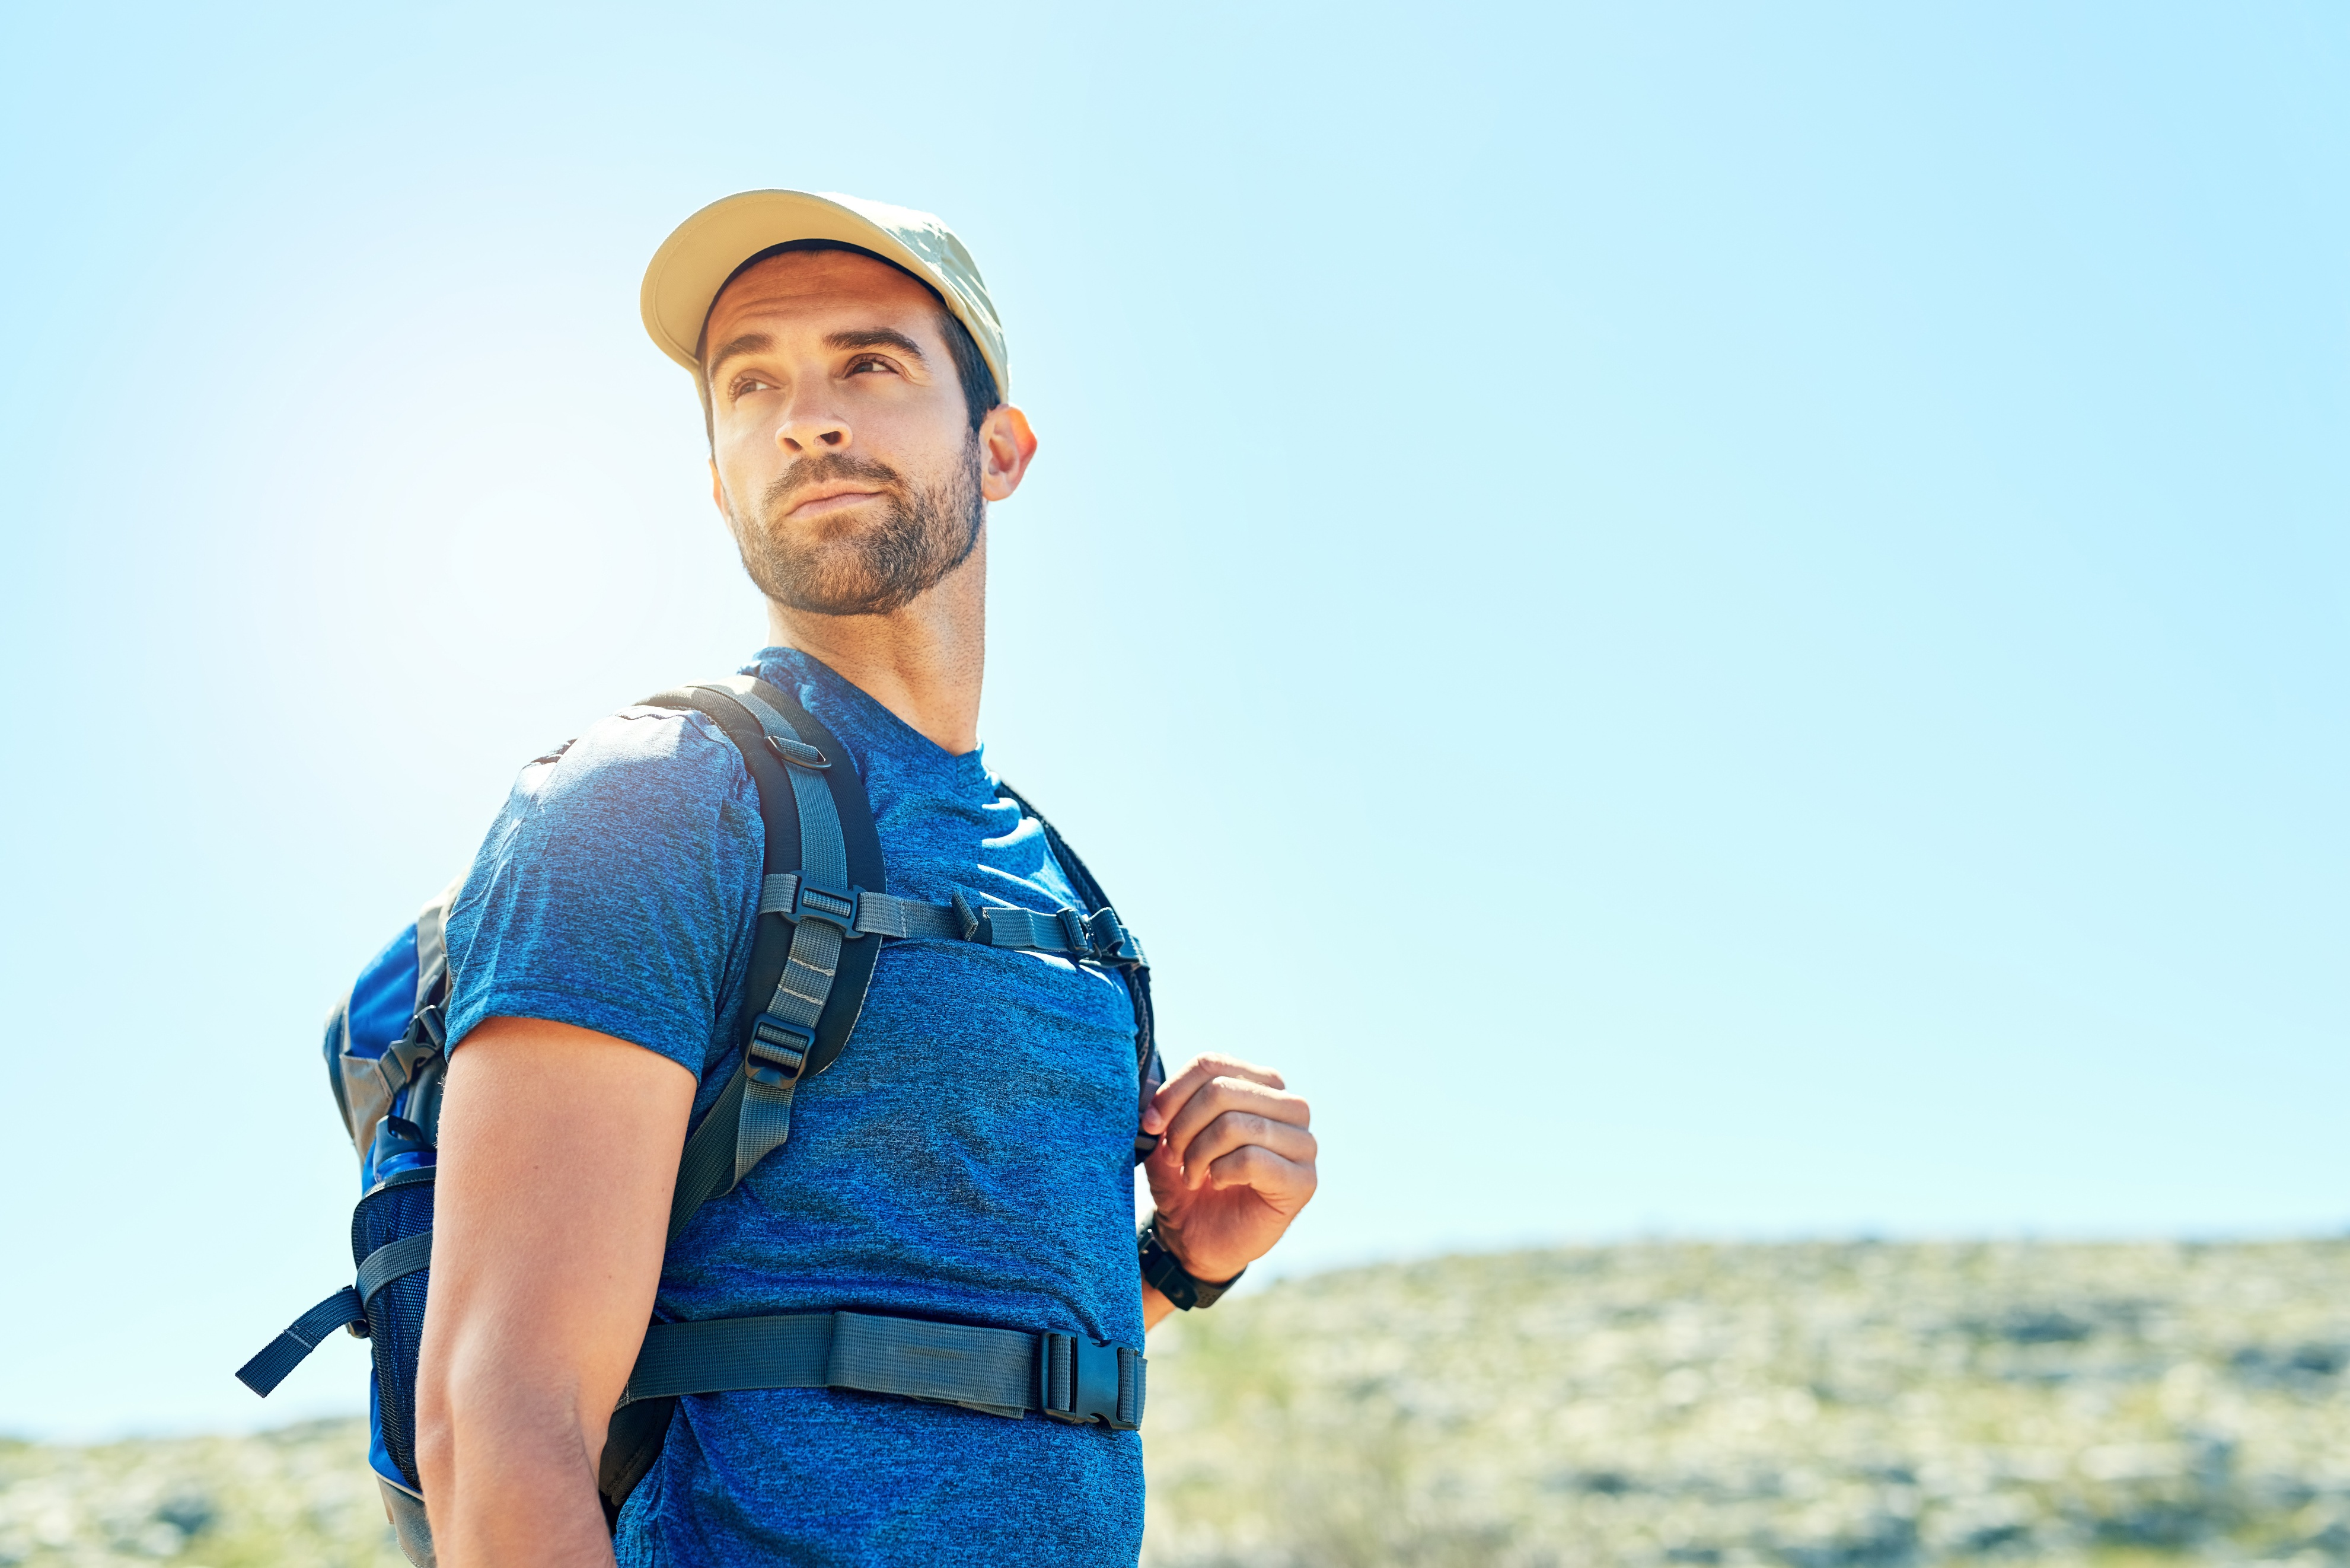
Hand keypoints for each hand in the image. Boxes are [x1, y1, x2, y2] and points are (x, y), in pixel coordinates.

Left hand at [1140, 1053, 1316, 1286]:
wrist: (1194, 1239)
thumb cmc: (1185, 1180)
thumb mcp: (1170, 1134)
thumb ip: (1168, 1103)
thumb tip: (1153, 1088)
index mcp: (1261, 1084)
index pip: (1212, 1063)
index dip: (1173, 1092)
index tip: (1151, 1125)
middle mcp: (1290, 1107)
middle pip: (1222, 1090)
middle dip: (1184, 1126)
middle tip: (1172, 1156)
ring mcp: (1303, 1144)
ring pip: (1236, 1124)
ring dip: (1199, 1152)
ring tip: (1191, 1173)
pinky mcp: (1303, 1181)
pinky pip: (1251, 1159)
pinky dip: (1221, 1171)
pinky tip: (1216, 1183)